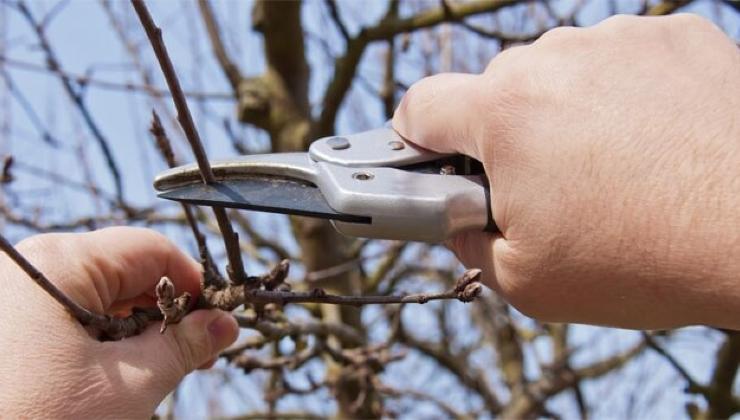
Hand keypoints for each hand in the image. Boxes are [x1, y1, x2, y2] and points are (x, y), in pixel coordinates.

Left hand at [0, 227, 238, 417]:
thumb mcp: (130, 384)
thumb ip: (185, 345)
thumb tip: (226, 323)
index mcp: (59, 263)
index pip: (150, 250)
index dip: (193, 285)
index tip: (217, 323)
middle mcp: (29, 268)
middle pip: (125, 272)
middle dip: (166, 313)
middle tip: (197, 355)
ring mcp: (13, 298)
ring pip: (99, 298)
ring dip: (137, 332)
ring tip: (159, 371)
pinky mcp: (7, 328)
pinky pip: (69, 319)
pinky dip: (103, 342)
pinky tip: (119, 374)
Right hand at [393, 14, 739, 328]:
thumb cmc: (646, 260)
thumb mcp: (527, 281)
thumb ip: (468, 245)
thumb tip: (457, 222)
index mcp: (505, 114)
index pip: (421, 106)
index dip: (416, 138)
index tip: (433, 162)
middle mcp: (556, 60)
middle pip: (494, 90)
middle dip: (502, 136)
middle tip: (541, 187)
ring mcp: (618, 41)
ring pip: (558, 72)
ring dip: (563, 112)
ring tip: (610, 169)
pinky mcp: (673, 38)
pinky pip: (619, 62)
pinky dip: (621, 96)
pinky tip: (651, 142)